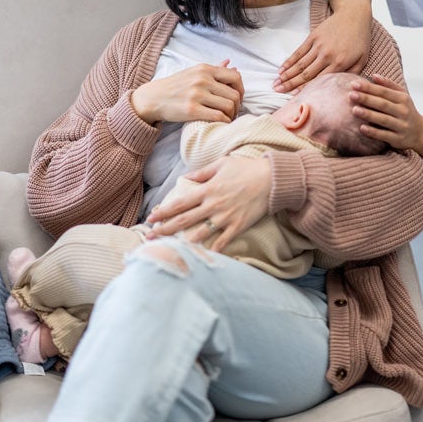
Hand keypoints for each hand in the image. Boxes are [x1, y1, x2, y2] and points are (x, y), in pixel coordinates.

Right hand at [130, 60, 242, 124]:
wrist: (152, 98)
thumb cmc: (175, 86)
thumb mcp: (194, 72)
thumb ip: (213, 69)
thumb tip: (231, 63)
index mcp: (205, 69)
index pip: (235, 76)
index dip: (241, 89)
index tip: (237, 98)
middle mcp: (202, 79)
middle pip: (234, 94)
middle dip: (237, 106)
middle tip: (232, 112)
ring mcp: (197, 94)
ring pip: (229, 106)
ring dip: (231, 115)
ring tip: (226, 118)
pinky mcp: (192, 110)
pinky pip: (218, 117)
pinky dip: (224, 122)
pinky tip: (220, 123)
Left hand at [145, 156, 271, 251]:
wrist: (272, 180)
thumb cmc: (246, 169)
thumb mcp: (222, 164)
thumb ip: (202, 172)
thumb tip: (187, 177)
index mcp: (207, 189)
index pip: (179, 203)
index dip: (163, 212)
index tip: (150, 219)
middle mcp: (213, 205)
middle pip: (184, 220)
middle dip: (165, 229)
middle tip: (150, 237)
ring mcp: (225, 217)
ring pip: (199, 234)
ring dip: (183, 242)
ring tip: (170, 249)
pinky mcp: (238, 226)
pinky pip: (222, 241)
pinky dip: (212, 250)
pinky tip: (201, 258)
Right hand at [275, 8, 370, 92]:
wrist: (354, 15)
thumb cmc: (360, 39)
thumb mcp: (362, 59)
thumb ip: (352, 75)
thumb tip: (341, 88)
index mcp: (339, 63)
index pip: (319, 80)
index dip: (304, 89)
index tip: (293, 97)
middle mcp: (327, 55)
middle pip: (305, 74)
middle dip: (290, 84)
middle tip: (277, 92)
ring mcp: (318, 45)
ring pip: (300, 64)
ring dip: (286, 75)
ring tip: (276, 83)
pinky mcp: (313, 37)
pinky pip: (299, 51)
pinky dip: (289, 61)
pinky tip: (281, 69)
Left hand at [350, 74, 422, 151]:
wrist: (420, 132)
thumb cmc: (406, 110)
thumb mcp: (402, 96)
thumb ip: (388, 85)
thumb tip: (373, 75)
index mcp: (403, 99)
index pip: (384, 92)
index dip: (369, 88)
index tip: (354, 84)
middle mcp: (403, 112)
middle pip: (383, 104)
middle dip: (367, 99)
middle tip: (351, 95)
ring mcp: (401, 126)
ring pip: (383, 120)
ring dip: (368, 115)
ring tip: (354, 110)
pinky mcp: (398, 139)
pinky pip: (384, 135)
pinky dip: (373, 132)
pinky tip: (361, 128)